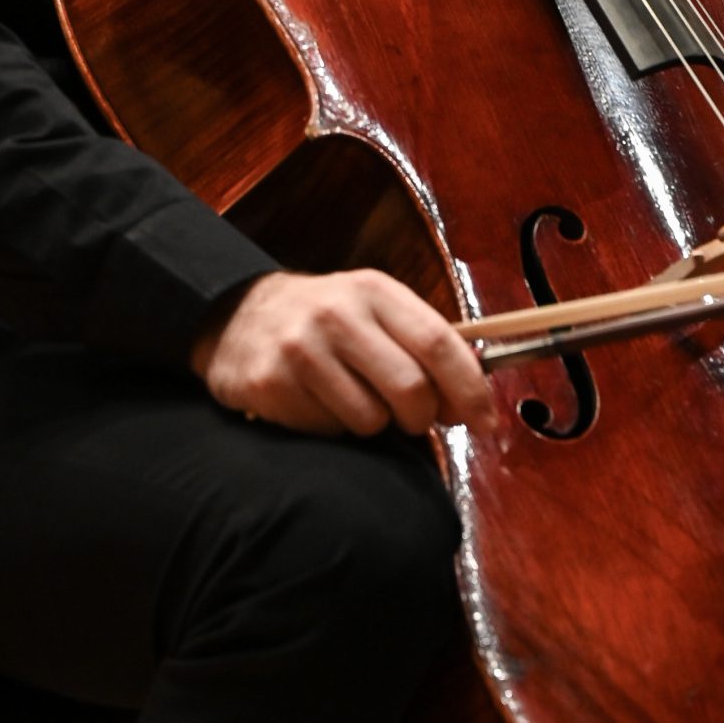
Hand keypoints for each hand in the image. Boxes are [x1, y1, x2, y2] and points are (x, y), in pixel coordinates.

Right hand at [191, 269, 496, 438]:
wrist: (238, 316)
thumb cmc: (325, 321)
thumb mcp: (374, 310)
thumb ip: (423, 344)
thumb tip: (476, 398)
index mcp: (373, 290)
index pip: (438, 343)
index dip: (470, 389)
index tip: (485, 422)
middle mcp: (337, 313)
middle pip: (410, 389)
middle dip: (421, 418)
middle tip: (411, 419)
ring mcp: (300, 348)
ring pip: (370, 421)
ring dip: (373, 424)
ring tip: (351, 398)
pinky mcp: (271, 383)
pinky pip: (329, 431)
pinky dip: (334, 428)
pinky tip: (317, 402)